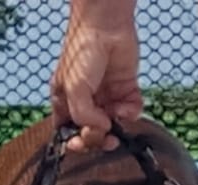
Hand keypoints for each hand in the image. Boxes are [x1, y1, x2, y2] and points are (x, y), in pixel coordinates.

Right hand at [50, 1, 142, 152]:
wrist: (106, 28)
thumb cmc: (82, 53)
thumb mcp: (73, 87)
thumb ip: (83, 115)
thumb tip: (101, 129)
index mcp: (65, 101)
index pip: (68, 130)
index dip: (74, 141)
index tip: (79, 143)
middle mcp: (86, 102)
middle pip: (92, 133)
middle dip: (98, 138)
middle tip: (104, 135)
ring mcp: (107, 97)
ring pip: (113, 126)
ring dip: (117, 127)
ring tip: (117, 116)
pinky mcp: (126, 91)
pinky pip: (131, 113)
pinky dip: (131, 113)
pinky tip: (128, 106)